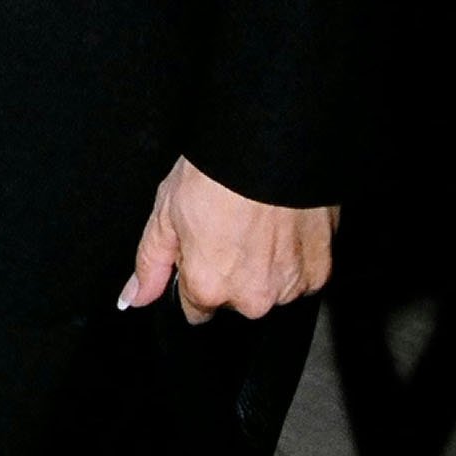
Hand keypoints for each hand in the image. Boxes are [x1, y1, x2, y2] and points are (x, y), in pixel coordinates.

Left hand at [119, 156, 335, 323]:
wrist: (269, 147)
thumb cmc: (216, 173)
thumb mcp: (165, 213)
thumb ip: (150, 264)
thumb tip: (134, 297)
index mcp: (210, 286)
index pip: (196, 308)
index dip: (195, 275)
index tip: (201, 248)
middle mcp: (252, 299)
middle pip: (235, 300)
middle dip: (230, 272)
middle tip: (229, 228)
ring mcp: (289, 287)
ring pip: (270, 289)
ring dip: (264, 266)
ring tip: (256, 223)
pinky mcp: (320, 273)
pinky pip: (302, 276)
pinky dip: (293, 257)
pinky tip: (282, 226)